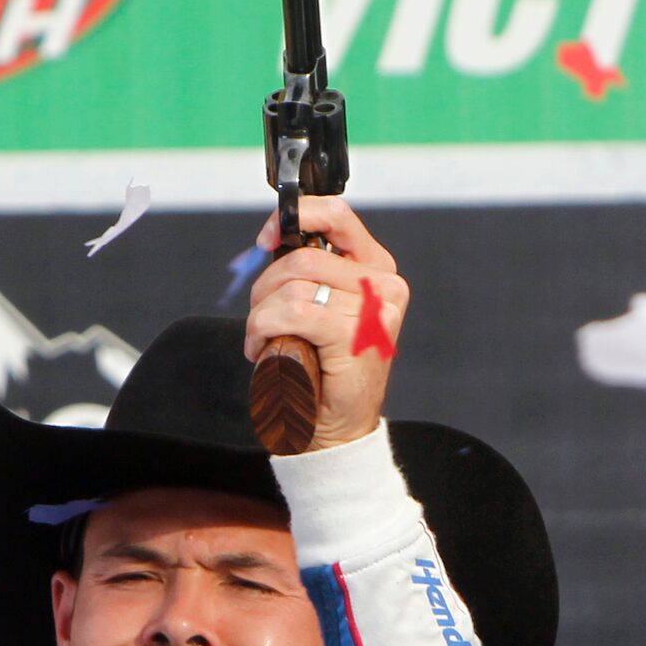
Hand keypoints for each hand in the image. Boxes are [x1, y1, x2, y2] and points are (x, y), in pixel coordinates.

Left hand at [245, 197, 407, 451]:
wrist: (336, 430)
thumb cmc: (324, 372)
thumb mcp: (321, 309)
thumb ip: (312, 272)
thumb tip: (276, 239)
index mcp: (377, 270)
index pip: (337, 216)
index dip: (296, 216)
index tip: (268, 237)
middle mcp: (384, 286)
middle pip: (305, 255)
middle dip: (266, 286)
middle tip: (261, 318)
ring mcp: (374, 311)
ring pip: (294, 286)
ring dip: (262, 315)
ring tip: (265, 340)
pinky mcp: (355, 335)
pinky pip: (293, 313)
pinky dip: (265, 329)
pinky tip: (264, 349)